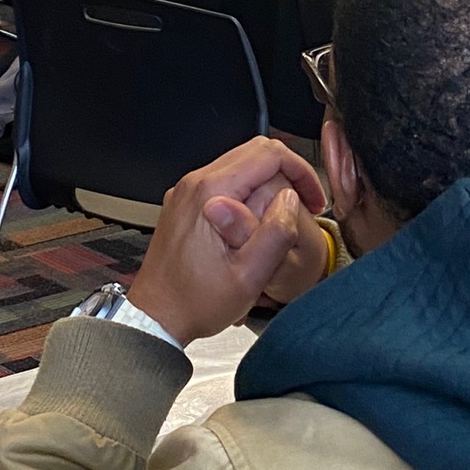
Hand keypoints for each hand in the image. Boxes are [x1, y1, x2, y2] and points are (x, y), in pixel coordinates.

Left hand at [128, 138, 326, 344]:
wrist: (156, 317)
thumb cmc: (195, 302)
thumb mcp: (250, 276)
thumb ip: (276, 234)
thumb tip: (290, 200)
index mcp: (211, 193)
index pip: (268, 155)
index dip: (301, 172)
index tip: (313, 198)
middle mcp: (194, 185)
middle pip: (254, 152)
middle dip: (288, 174)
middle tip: (305, 205)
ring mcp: (186, 193)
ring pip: (239, 164)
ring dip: (268, 184)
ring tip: (283, 218)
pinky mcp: (184, 204)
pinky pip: (223, 181)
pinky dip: (247, 193)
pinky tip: (256, 223)